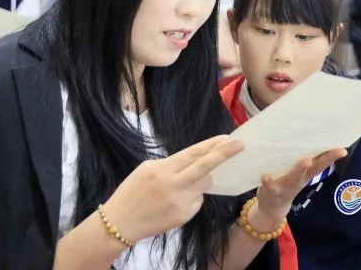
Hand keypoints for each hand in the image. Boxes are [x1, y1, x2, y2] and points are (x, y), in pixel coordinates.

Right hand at [101, 135, 243, 241]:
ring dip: (200, 180)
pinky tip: (173, 203)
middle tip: (241, 145)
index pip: (193, 154)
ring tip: (180, 185)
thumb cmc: (132, 191)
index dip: (212, 145)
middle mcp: (174, 185)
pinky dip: (191, 198)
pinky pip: (196, 201)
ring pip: (204, 185)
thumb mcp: (147, 169)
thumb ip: (171, 163)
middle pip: (205, 168)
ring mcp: (180, 202)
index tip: (228, 138)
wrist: (120, 222)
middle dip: (225, 155)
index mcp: (164, 169)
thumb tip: (192, 160)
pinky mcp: (183, 216)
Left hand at [252, 148, 346, 225]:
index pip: (322, 163)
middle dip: (323, 161)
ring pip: (295, 178)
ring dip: (300, 170)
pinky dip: (268, 181)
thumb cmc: (287, 182)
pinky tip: (265, 176)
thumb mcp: (299, 173)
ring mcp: (287, 186)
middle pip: (313, 169)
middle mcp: (300, 179)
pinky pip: (271, 186)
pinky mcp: (272, 190)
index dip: (332, 156)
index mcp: (307, 173)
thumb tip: (313, 139)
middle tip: (334, 151)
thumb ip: (306, 160)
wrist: (272, 207)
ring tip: (306, 161)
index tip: (343, 149)